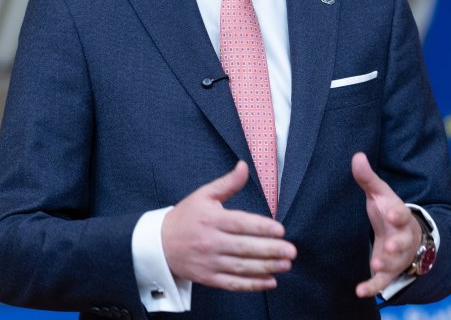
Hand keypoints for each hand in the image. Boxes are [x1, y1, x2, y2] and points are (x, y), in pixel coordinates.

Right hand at [161, 160, 295, 291]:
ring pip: (241, 267)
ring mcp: (208, 262)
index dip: (261, 227)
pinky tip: (269, 281)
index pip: (239, 224)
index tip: (280, 230)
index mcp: (210, 219)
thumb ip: (228, 183)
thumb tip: (244, 166)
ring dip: (266, 267)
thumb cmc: (185, 217)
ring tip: (285, 265)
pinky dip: (251, 284)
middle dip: (270, 250)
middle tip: (290, 251)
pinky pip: (232, 283)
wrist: (159, 244)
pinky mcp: (208, 278)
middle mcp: (210, 241)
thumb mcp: (203, 195)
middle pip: (244, 247)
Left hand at [351, 152, 419, 297]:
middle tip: (388, 245)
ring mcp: (398, 256)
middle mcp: (402, 237)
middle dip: (396, 244)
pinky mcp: (389, 271)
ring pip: (395, 263)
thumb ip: (368, 178)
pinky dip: (373, 287)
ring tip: (375, 266)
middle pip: (402, 241)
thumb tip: (357, 155)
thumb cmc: (389, 211)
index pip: (401, 213)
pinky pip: (383, 282)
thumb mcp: (380, 193)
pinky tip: (360, 291)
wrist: (407, 235)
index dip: (396, 213)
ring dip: (386, 265)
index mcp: (400, 216)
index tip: (390, 212)